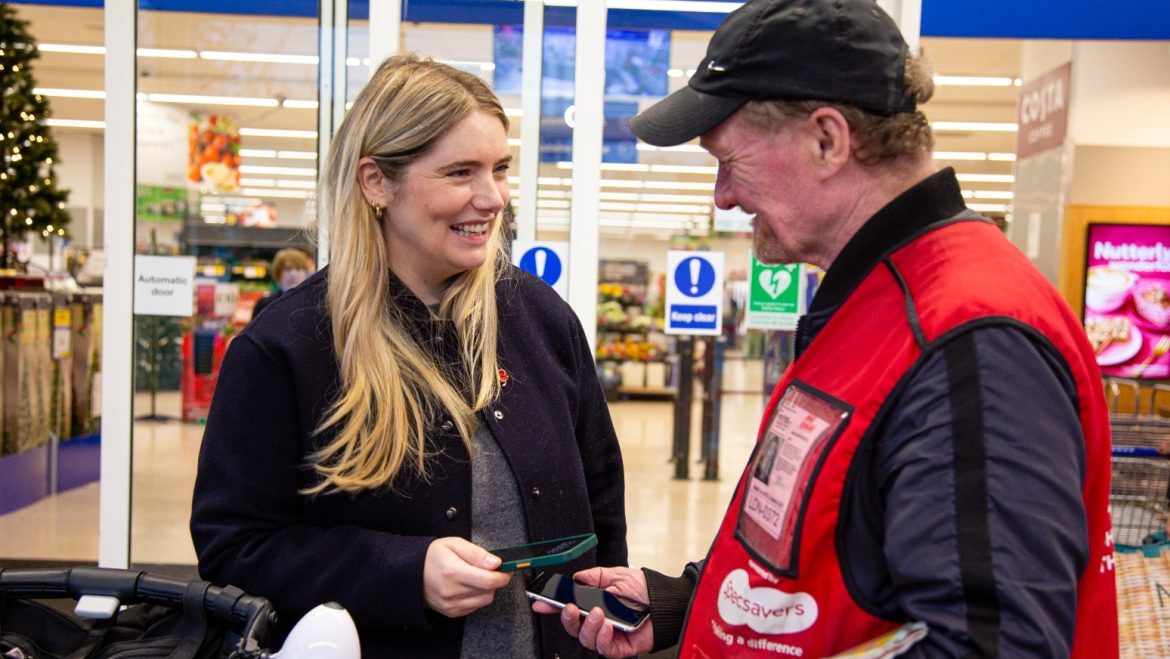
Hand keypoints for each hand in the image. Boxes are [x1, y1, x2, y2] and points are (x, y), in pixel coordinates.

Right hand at [423, 537, 511, 617]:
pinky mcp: (450, 612)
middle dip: (494, 580)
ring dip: (487, 589)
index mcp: (453, 572)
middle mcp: (451, 591)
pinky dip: (477, 597)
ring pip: (484, 601)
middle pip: (489, 591)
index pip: (489, 580)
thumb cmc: (433, 555)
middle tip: (490, 570)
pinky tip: (468, 586)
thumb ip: (477, 553)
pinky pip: (474, 607)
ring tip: (477, 577)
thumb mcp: (455, 544)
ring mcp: (450, 604)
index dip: (503, 576)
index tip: (507, 570)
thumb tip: (496, 563)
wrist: (411, 572)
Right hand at [532, 566, 653, 657]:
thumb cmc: (646, 589)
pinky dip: (602, 637)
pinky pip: (604, 647)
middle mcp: (599, 621)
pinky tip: (607, 626)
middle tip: (570, 608)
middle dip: (567, 618)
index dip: (553, 606)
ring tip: (598, 613)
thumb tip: (576, 578)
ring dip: (588, 626)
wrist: (668, 601)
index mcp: (595, 603)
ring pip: (586, 638)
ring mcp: (608, 635)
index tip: (540, 602)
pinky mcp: (620, 647)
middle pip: (574, 627)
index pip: (570, 607)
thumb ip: (594, 577)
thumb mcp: (617, 575)